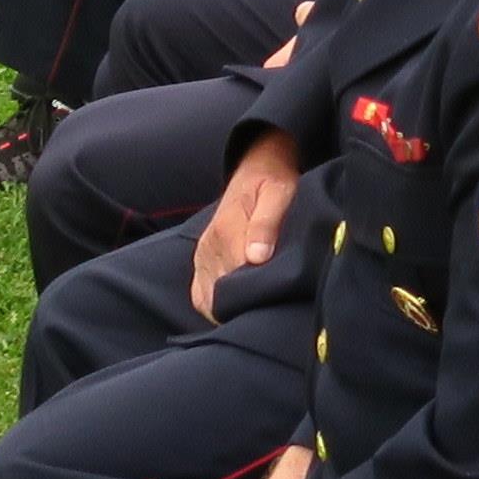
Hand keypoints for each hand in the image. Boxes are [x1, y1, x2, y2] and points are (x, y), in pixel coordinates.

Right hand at [192, 133, 304, 318]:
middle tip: (269, 310)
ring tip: (255, 310)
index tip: (276, 300)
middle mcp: (208, 247)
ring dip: (229, 309)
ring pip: (207, 300)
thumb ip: (266, 224)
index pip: (234, 281)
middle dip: (243, 307)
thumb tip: (256, 257)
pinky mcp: (202, 262)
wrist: (257, 168)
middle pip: (219, 296)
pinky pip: (200, 295)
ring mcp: (202, 256)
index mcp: (226, 232)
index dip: (256, 296)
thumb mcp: (278, 194)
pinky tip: (238, 308)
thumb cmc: (272, 182)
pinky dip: (216, 306)